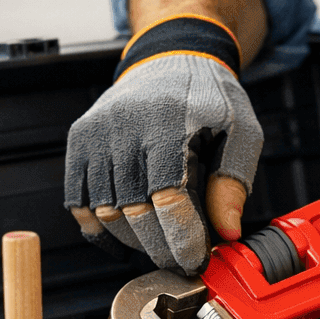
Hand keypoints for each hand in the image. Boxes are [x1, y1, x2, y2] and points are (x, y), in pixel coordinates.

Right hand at [64, 16, 262, 274]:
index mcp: (167, 122)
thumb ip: (233, 181)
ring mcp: (96, 135)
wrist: (171, 58)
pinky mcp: (79, 142)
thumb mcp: (241, 131)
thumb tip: (227, 232)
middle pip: (136, 212)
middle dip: (161, 247)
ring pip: (106, 213)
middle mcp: (124, 128)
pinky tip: (124, 242)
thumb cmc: (208, 97)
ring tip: (160, 245)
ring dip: (134, 241)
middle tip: (181, 260)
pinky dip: (99, 231)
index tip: (196, 260)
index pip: (169, 198)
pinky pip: (79, 203)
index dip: (182, 238)